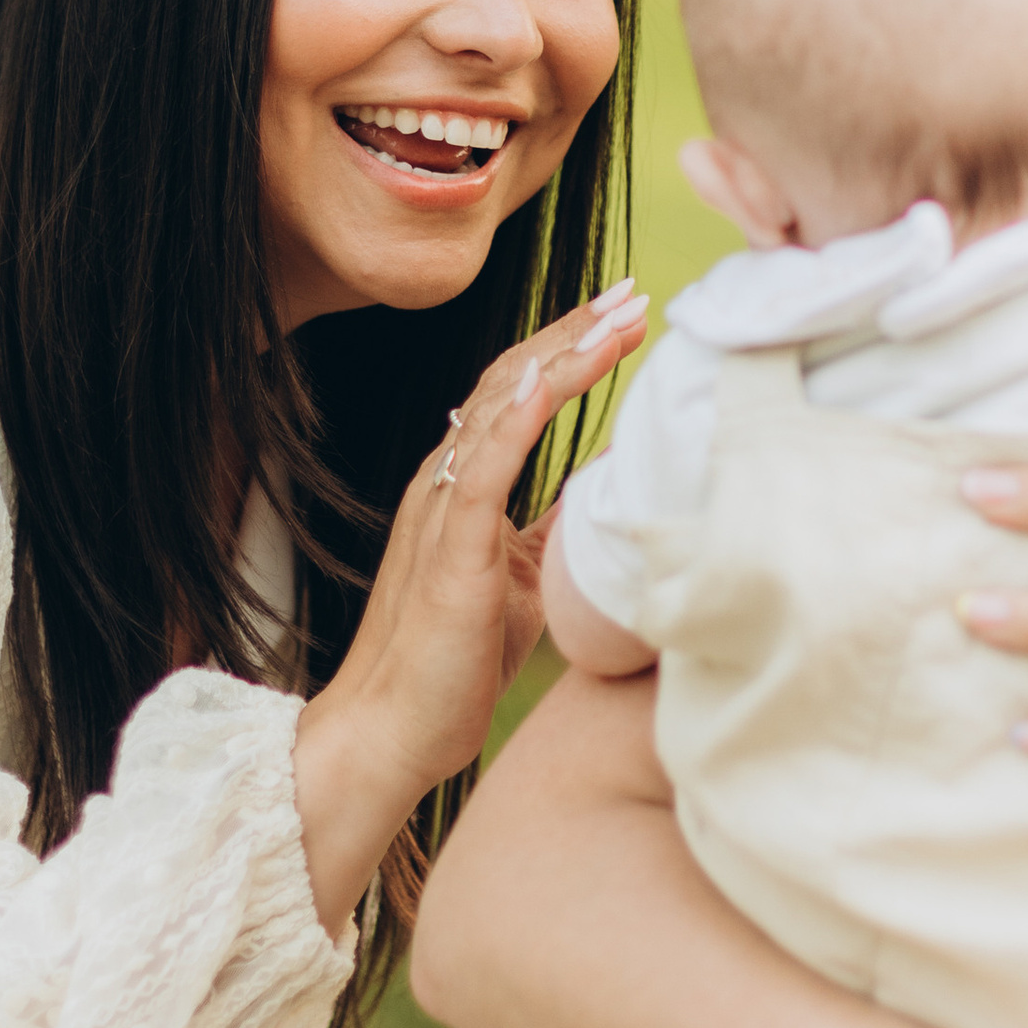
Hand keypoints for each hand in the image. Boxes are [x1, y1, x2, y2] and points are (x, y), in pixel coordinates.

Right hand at [294, 280, 646, 922]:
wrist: (394, 732)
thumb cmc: (456, 663)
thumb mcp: (528, 578)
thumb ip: (561, 527)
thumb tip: (620, 485)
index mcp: (464, 485)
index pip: (521, 394)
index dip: (572, 349)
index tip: (628, 314)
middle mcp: (446, 481)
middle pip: (512, 381)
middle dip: (574, 332)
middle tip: (633, 294)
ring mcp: (440, 510)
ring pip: (498, 409)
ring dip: (559, 359)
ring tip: (612, 322)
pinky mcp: (447, 549)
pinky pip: (479, 471)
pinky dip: (512, 422)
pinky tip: (543, 384)